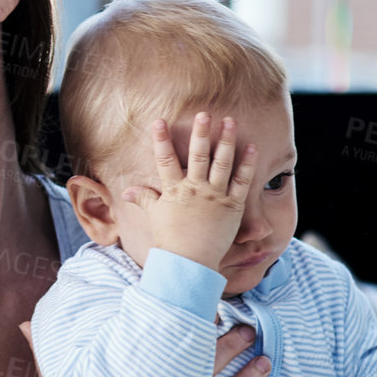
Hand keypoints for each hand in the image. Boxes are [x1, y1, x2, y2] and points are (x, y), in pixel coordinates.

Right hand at [120, 112, 257, 271]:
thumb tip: (125, 191)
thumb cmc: (170, 240)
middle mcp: (195, 189)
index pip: (165, 159)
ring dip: (227, 141)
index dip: (161, 139)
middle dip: (201, 132)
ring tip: (230, 121)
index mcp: (174, 190)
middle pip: (198, 155)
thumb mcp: (154, 216)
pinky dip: (247, 165)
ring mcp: (215, 197)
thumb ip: (143, 199)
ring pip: (222, 163)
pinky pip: (242, 182)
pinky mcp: (233, 206)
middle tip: (204, 113)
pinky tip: (251, 148)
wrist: (189, 263)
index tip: (159, 121)